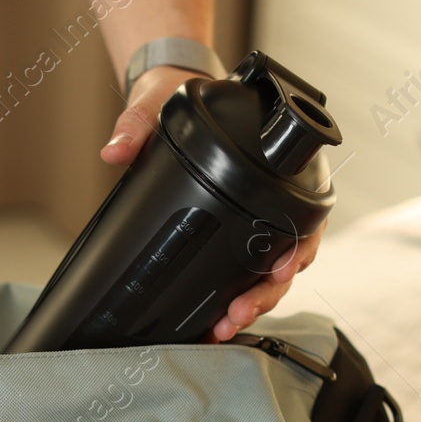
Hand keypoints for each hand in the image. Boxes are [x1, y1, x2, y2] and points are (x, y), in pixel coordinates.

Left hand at [99, 64, 325, 342]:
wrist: (166, 96)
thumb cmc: (176, 95)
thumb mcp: (157, 104)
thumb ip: (137, 123)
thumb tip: (116, 149)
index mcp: (273, 164)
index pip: (304, 212)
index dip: (298, 245)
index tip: (280, 267)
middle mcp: (273, 196)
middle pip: (289, 255)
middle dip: (266, 292)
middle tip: (238, 314)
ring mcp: (255, 217)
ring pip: (269, 272)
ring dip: (252, 303)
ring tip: (225, 327)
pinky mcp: (235, 232)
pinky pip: (245, 271)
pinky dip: (236, 298)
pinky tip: (216, 322)